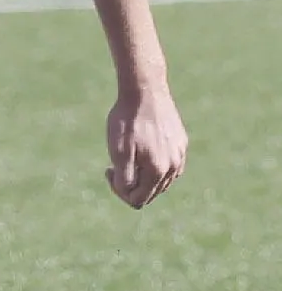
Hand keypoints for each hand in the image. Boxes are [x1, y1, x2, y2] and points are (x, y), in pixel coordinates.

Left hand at [105, 85, 187, 208]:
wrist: (145, 90)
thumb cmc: (127, 120)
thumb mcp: (118, 151)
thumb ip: (124, 177)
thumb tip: (129, 194)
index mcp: (157, 171)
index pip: (138, 200)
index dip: (119, 191)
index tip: (109, 170)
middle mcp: (174, 167)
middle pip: (150, 193)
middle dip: (131, 185)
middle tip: (115, 165)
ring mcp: (180, 155)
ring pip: (161, 181)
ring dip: (143, 176)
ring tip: (129, 156)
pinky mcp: (182, 143)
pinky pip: (170, 166)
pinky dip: (155, 166)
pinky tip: (143, 150)